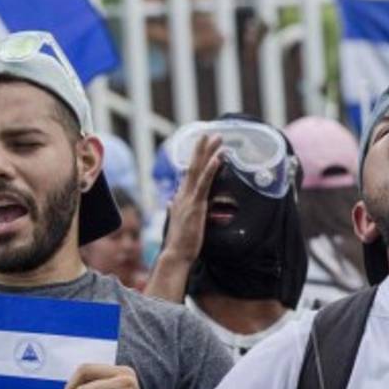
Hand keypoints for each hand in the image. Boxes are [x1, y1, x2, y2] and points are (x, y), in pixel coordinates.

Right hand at [162, 134, 222, 266]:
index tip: (203, 146)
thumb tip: (169, 201)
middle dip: (202, 149)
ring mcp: (188, 199)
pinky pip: (204, 183)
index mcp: (180, 198)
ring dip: (208, 153)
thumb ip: (174, 208)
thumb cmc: (180, 241)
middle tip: (210, 134)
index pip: (189, 174)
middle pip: (193, 166)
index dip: (196, 159)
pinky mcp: (196, 205)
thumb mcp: (178, 221)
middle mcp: (182, 194)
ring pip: (199, 170)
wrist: (176, 254)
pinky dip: (211, 169)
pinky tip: (218, 158)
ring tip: (217, 138)